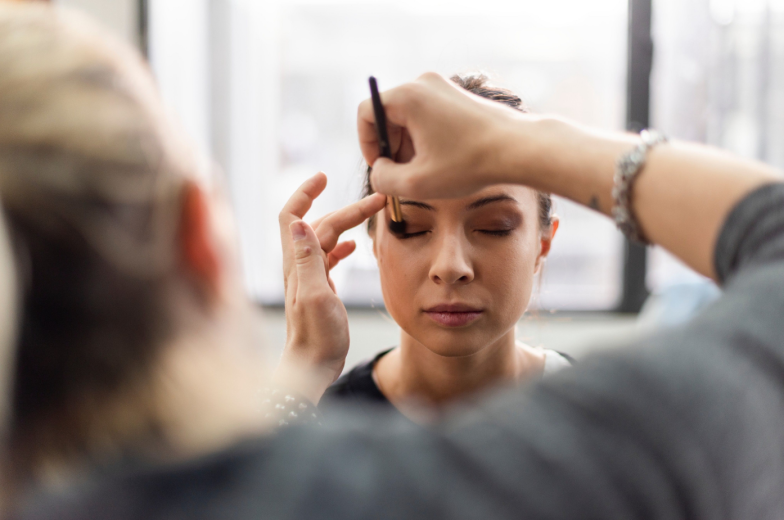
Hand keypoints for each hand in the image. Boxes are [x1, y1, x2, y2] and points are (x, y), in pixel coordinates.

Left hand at [274, 172, 385, 402]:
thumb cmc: (315, 338)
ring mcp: (309, 277)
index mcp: (297, 263)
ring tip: (372, 214)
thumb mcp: (313, 296)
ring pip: (327, 239)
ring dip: (347, 223)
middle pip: (320, 224)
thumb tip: (301, 221)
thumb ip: (307, 259)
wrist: (312, 368)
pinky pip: (329, 259)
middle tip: (378, 199)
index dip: (304, 192)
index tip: (323, 176)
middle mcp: (299, 266)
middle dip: (346, 208)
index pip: (292, 216)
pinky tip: (354, 247)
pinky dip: (342, 246)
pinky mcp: (320, 290)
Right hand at [357, 72, 538, 198]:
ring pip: (408, 117)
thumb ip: (383, 179)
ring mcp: (442, 87)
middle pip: (388, 114)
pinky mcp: (457, 96)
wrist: (518, 149)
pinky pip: (427, 115)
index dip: (366, 143)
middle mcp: (423, 83)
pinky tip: (443, 162)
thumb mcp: (417, 183)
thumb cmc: (469, 164)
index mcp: (408, 96)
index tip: (381, 167)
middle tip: (403, 174)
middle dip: (390, 146)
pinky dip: (426, 138)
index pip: (367, 112)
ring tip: (425, 171)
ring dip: (408, 145)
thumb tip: (378, 169)